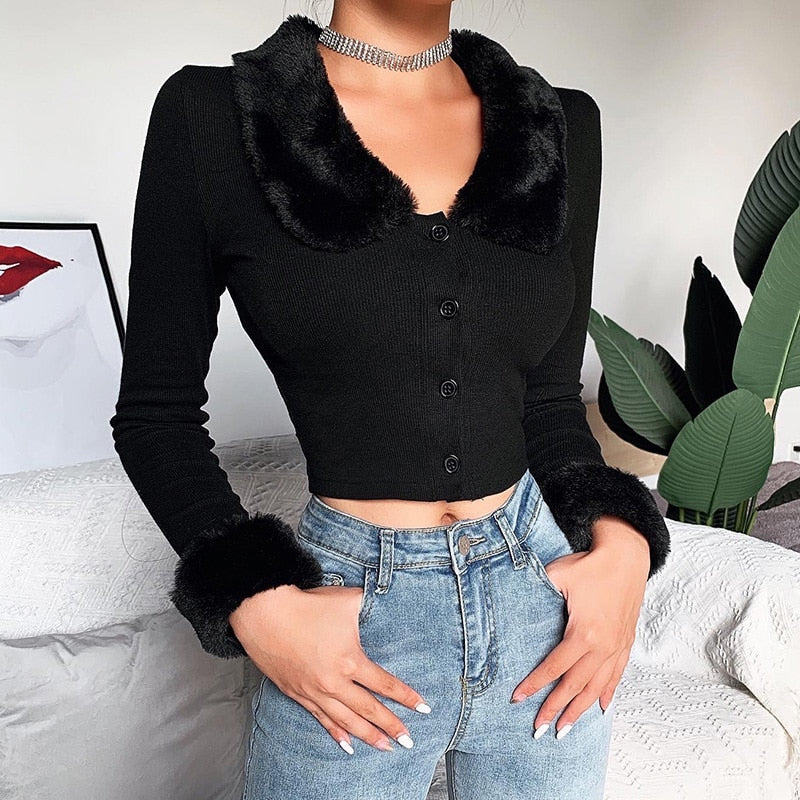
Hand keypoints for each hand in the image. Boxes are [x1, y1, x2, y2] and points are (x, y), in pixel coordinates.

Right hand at [229, 583, 430, 753]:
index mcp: (350, 660)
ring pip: (346, 721)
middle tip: (409, 740)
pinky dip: (335, 733)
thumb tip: (382, 600)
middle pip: (369, 710)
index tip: (423, 708)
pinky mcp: (296, 693)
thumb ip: (368, 605)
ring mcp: (314, 691)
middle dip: (392, 725)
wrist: (264, 613)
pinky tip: (346, 743)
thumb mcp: (347, 600)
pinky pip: (320, 718)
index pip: (385, 685)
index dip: (406, 697)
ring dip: (368, 736)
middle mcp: (334, 682)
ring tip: (385, 747)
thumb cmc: (307, 604)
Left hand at [510, 516, 649, 737]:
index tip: (518, 699)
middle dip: (555, 709)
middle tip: (539, 729)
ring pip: (597, 687)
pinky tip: (599, 708)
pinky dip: (607, 693)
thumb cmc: (589, 564)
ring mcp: (617, 646)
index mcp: (583, 633)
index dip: (535, 685)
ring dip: (580, 710)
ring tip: (565, 729)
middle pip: (574, 686)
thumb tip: (515, 602)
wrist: (627, 555)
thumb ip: (538, 593)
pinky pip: (617, 675)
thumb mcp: (557, 576)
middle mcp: (603, 646)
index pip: (553, 668)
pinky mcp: (626, 641)